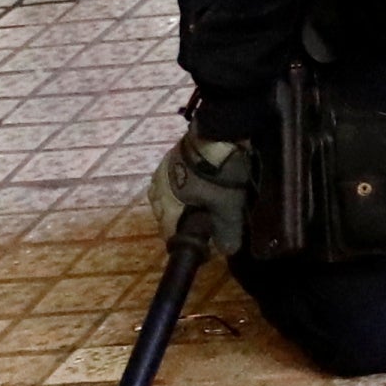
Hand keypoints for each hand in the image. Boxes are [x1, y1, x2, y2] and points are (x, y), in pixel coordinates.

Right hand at [148, 129, 256, 255]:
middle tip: (200, 222)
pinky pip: (169, 178)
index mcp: (167, 206)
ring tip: (196, 203)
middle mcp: (158, 190)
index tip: (199, 244)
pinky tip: (192, 183)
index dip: (183, 241)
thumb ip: (226, 230)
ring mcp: (161, 171)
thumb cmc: (219, 174)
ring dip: (177, 202)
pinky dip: (179, 185)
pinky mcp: (170, 157)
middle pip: (163, 214)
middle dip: (179, 221)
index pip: (167, 232)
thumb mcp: (228, 205)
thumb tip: (226, 251)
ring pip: (164, 195)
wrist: (217, 134)